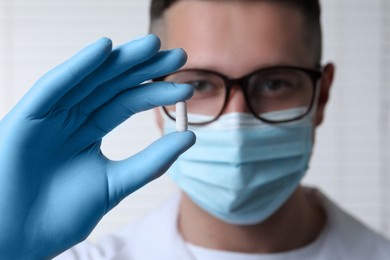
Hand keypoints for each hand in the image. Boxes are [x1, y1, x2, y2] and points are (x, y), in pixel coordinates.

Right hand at [0, 35, 194, 259]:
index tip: (186, 88)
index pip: (127, 103)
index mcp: (88, 133)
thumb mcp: (115, 183)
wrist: (17, 241)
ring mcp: (49, 115)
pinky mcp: (26, 117)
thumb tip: (190, 135)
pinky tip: (104, 48)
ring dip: (120, 60)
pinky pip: (54, 86)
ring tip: (152, 46)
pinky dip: (78, 67)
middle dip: (144, 69)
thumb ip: (151, 161)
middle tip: (178, 56)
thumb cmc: (60, 216)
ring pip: (88, 79)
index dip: (156, 93)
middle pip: (112, 85)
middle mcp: (70, 118)